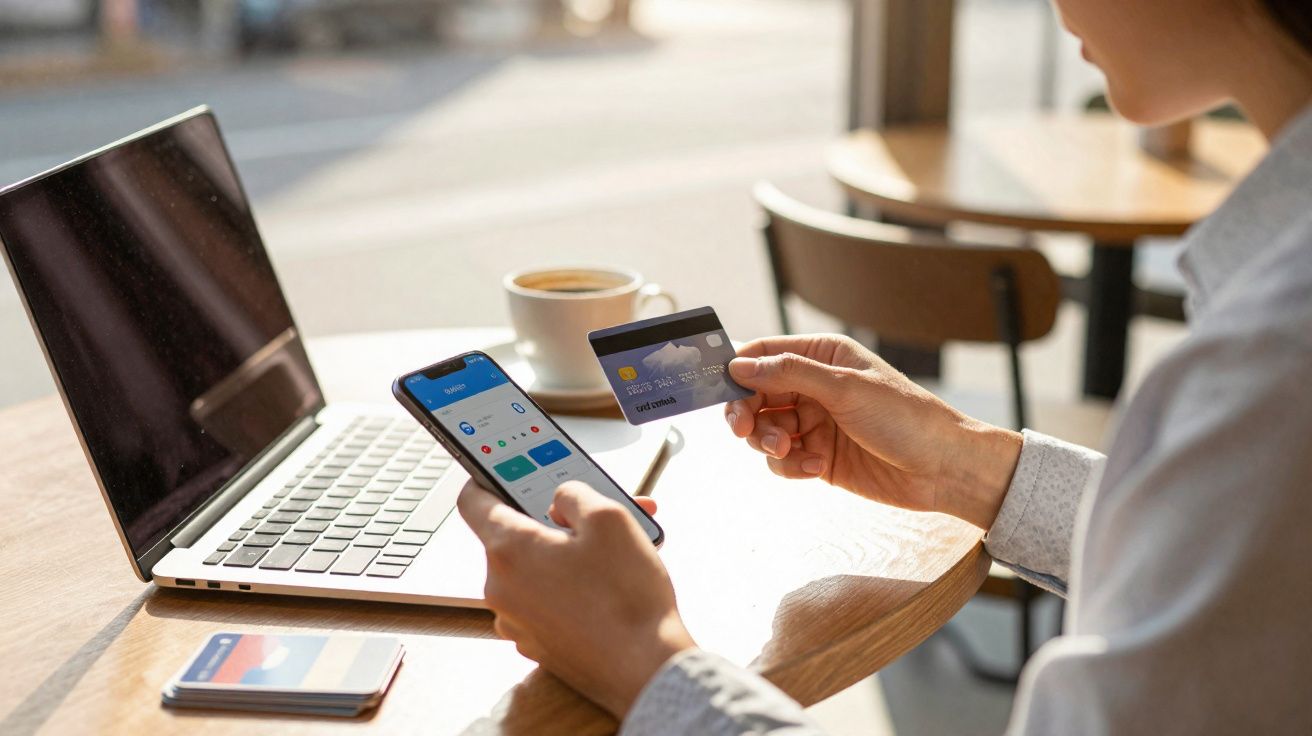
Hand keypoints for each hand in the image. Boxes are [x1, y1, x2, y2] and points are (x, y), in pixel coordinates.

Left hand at [457, 480, 695, 716]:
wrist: (646, 669)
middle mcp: (501, 587)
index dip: (487, 478)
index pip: (473, 501)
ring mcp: (516, 620)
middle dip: (555, 519)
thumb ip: (574, 492)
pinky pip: (545, 599)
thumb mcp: (609, 517)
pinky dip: (569, 585)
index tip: (503, 471)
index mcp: (509, 550)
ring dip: (567, 552)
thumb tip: (560, 498)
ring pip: (534, 569)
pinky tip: (607, 584)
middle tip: (594, 511)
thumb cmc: (628, 598)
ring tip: (616, 551)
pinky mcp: (536, 643)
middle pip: (515, 535)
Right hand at [724, 334, 1021, 528]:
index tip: (719, 389)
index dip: (738, 370)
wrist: (943, 469)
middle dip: (748, 413)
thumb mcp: (845, 388)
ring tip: (791, 450)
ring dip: (769, 442)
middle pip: (756, 395)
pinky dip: (790, 465)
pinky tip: (814, 467)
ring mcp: (815, 423)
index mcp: (823, 357)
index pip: (764, 354)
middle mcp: (815, 387)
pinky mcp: (818, 457)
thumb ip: (789, 374)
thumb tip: (738, 365)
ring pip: (765, 430)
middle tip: (743, 430)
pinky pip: (783, 460)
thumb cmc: (906, 418)